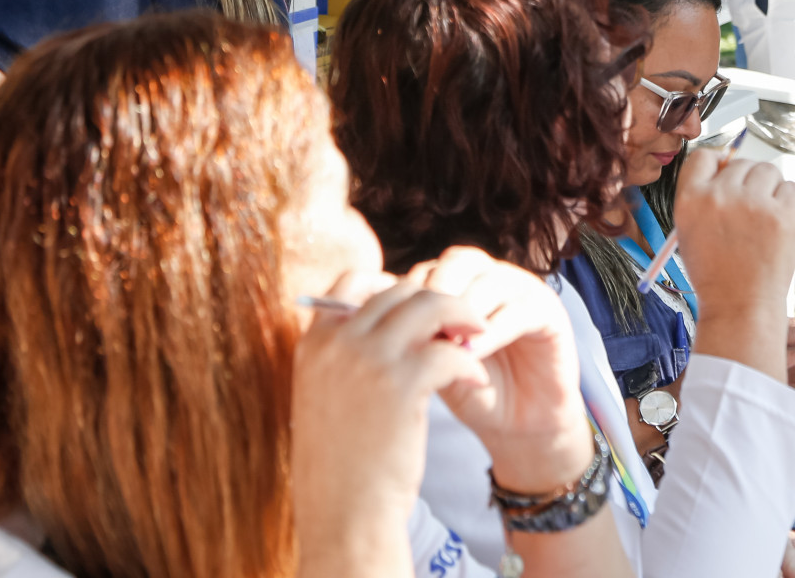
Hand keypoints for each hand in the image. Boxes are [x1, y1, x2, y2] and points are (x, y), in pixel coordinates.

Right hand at [292, 271, 491, 577]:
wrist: (343, 514)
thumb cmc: (341, 463)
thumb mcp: (328, 397)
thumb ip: (346, 355)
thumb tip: (389, 322)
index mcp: (314, 342)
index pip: (353, 280)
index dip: (392, 283)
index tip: (419, 304)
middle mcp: (337, 342)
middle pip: (400, 289)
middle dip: (437, 300)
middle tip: (464, 321)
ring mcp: (368, 358)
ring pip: (430, 305)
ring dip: (462, 316)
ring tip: (480, 336)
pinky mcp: (402, 384)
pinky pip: (450, 350)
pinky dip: (471, 362)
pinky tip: (478, 381)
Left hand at [405, 247, 595, 495]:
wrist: (517, 428)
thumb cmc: (470, 393)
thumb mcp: (432, 363)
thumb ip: (411, 336)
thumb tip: (368, 319)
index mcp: (462, 284)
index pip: (430, 268)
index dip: (408, 291)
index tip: (387, 324)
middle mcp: (493, 278)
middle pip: (459, 263)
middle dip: (434, 293)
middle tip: (415, 328)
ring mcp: (524, 291)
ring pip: (489, 281)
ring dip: (461, 312)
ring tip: (442, 344)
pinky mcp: (550, 313)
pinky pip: (520, 310)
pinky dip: (493, 331)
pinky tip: (469, 354)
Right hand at [675, 147, 794, 378]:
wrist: (740, 307)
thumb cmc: (715, 275)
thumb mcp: (689, 232)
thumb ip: (702, 197)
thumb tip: (728, 166)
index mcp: (690, 199)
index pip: (703, 157)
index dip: (717, 163)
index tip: (727, 171)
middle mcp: (720, 196)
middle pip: (740, 163)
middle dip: (746, 182)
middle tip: (749, 207)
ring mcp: (753, 204)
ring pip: (768, 171)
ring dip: (769, 188)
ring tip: (764, 216)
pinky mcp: (782, 215)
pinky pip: (791, 188)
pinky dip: (788, 201)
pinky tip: (779, 220)